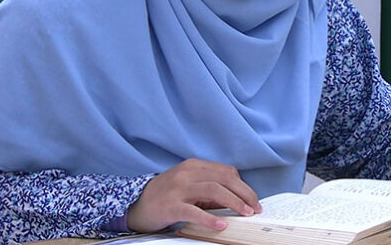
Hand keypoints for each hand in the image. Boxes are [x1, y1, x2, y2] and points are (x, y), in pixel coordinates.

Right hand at [126, 158, 262, 232]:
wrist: (135, 205)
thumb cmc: (166, 196)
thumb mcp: (189, 186)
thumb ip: (210, 189)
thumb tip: (235, 200)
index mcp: (194, 166)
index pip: (226, 171)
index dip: (243, 186)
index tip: (253, 200)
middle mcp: (187, 173)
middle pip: (224, 178)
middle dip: (244, 193)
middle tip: (255, 208)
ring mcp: (178, 188)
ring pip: (214, 190)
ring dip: (234, 202)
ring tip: (245, 213)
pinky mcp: (170, 205)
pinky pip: (194, 211)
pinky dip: (210, 218)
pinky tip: (221, 225)